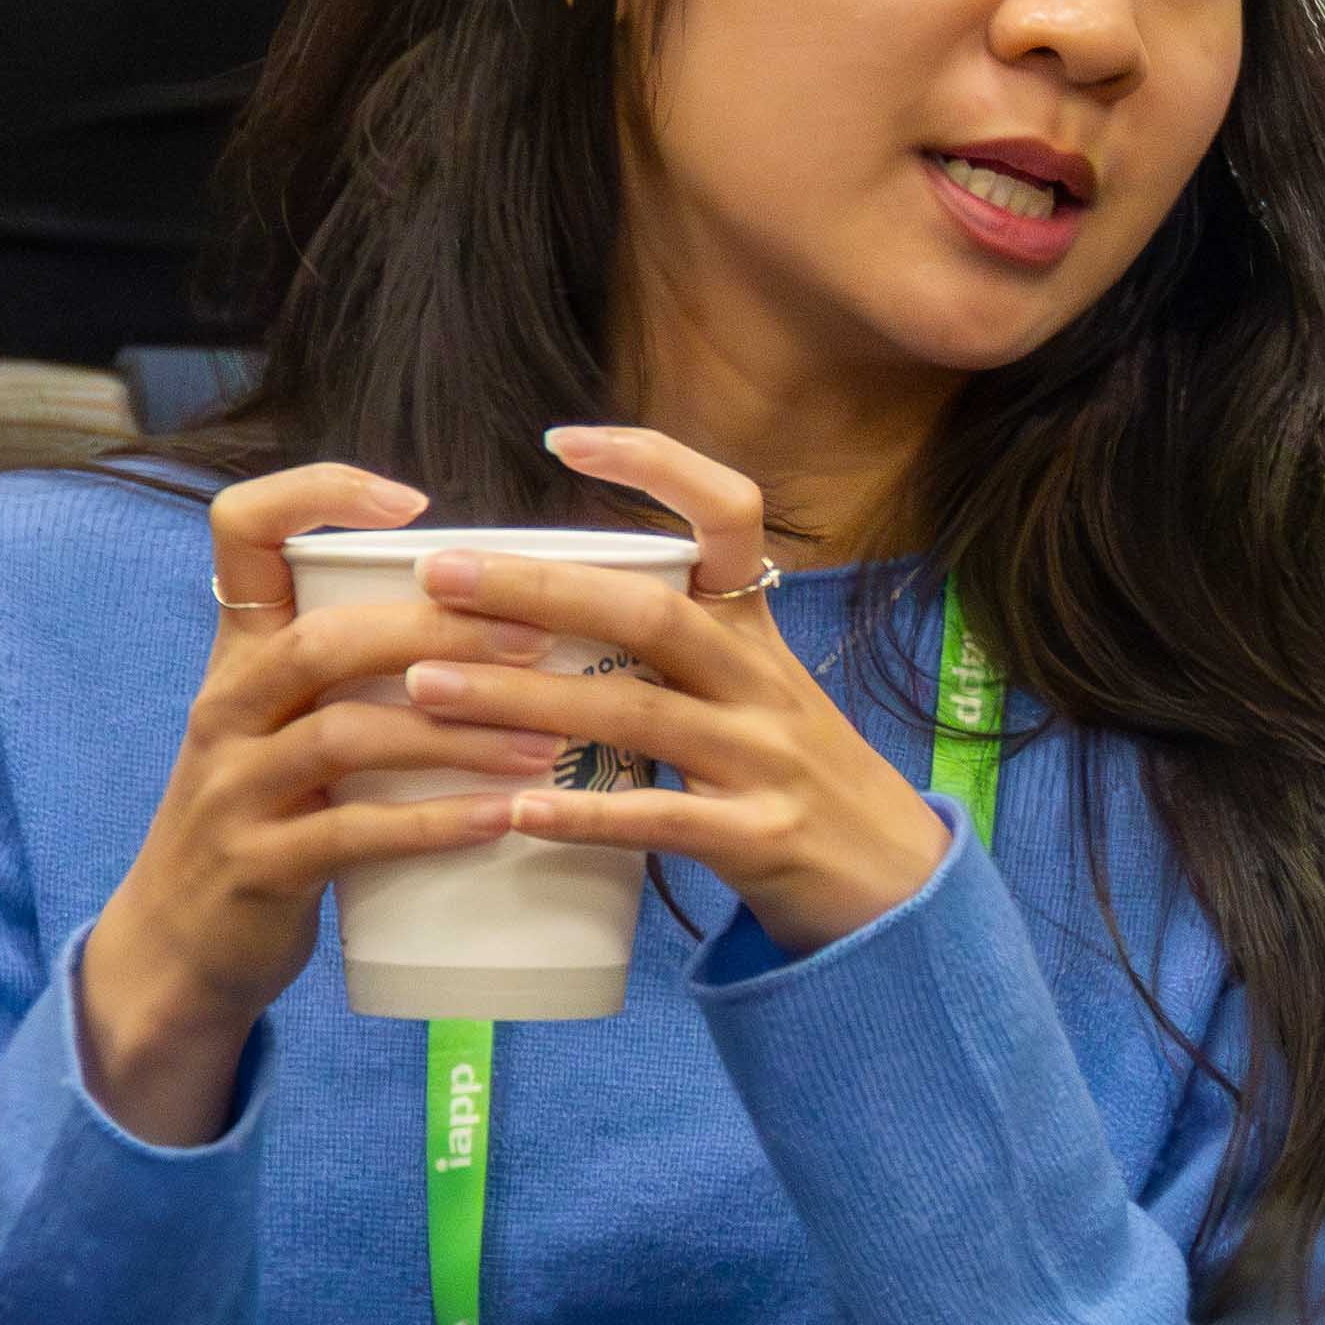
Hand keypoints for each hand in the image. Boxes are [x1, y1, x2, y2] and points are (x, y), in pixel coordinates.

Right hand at [79, 464, 576, 1146]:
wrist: (175, 947)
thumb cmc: (271, 817)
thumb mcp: (292, 725)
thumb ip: (362, 670)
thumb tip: (510, 617)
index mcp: (240, 655)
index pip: (239, 530)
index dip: (316, 493)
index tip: (413, 502)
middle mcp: (227, 707)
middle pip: (326, 638)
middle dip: (440, 632)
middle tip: (539, 641)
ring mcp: (234, 789)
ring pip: (345, 734)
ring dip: (457, 733)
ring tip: (547, 740)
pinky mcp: (258, 867)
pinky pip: (353, 835)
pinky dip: (437, 823)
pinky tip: (506, 819)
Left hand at [395, 427, 955, 963]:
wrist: (895, 884)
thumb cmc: (791, 779)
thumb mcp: (750, 690)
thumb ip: (665, 649)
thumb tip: (534, 601)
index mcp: (755, 632)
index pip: (731, 513)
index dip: (656, 466)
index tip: (564, 440)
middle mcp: (764, 681)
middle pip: (651, 611)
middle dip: (538, 588)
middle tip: (438, 575)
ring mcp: (768, 759)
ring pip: (638, 712)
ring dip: (525, 697)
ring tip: (428, 687)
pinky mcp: (762, 838)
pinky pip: (664, 818)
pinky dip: (586, 814)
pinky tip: (514, 811)